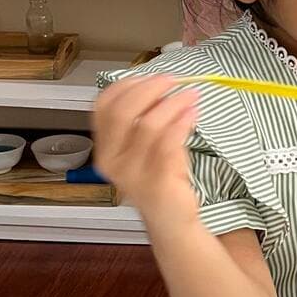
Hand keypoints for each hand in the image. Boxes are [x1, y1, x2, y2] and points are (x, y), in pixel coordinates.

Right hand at [92, 75, 200, 219]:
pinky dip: (182, 122)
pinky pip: (167, 143)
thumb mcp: (148, 146)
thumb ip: (149, 118)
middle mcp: (112, 161)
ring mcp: (132, 173)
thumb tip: (164, 87)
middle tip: (172, 81)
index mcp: (105, 149)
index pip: (103, 106)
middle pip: (122, 112)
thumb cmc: (162, 180)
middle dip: (149, 89)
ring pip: (148, 124)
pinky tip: (193, 113)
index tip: (149, 76)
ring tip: (190, 96)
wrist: (172, 220)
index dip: (126, 86)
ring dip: (173, 103)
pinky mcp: (156, 182)